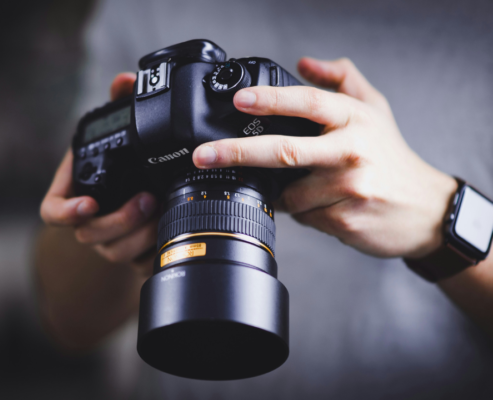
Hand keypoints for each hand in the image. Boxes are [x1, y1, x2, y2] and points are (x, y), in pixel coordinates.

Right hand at [40, 73, 157, 273]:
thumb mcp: (118, 132)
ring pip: (115, 252)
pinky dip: (154, 251)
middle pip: (89, 235)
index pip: (52, 212)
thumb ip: (119, 105)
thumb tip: (125, 80)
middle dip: (119, 222)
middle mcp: (88, 219)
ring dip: (139, 236)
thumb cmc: (121, 160)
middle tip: (147, 200)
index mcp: (75, 190)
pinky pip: (137, 262)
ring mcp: (108, 239)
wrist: (139, 188)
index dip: (65, 212)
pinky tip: (171, 233)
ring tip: (163, 213)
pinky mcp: (132, 252)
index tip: (89, 204)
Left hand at [192, 57, 456, 258]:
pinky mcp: (344, 219)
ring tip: (308, 188)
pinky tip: (323, 206)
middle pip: (285, 150)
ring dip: (284, 194)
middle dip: (237, 153)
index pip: (308, 102)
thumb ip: (341, 80)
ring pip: (289, 193)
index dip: (271, 99)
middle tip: (204, 155)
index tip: (239, 100)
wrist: (424, 209)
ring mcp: (348, 187)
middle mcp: (351, 150)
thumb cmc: (391, 157)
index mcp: (354, 119)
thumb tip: (304, 62)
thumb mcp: (374, 110)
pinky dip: (302, 212)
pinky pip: (303, 217)